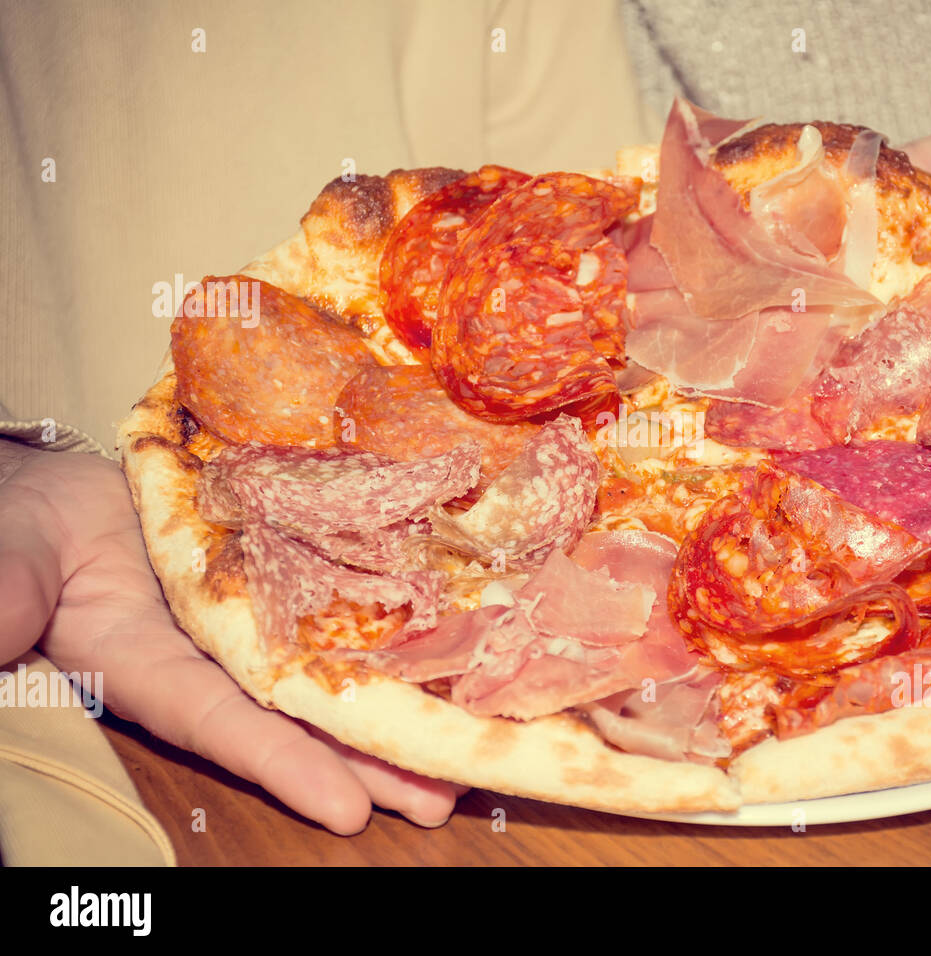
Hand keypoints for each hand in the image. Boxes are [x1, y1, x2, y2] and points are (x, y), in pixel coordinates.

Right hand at [0, 441, 465, 833]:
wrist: (56, 496)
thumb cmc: (18, 534)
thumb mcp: (5, 570)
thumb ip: (4, 601)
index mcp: (143, 664)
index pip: (219, 722)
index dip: (282, 764)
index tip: (345, 810)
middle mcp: (210, 654)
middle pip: (298, 716)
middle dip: (366, 761)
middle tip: (439, 797)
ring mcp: (247, 617)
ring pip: (330, 671)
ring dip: (392, 710)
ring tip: (461, 752)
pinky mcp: (274, 571)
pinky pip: (336, 601)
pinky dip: (386, 628)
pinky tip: (448, 648)